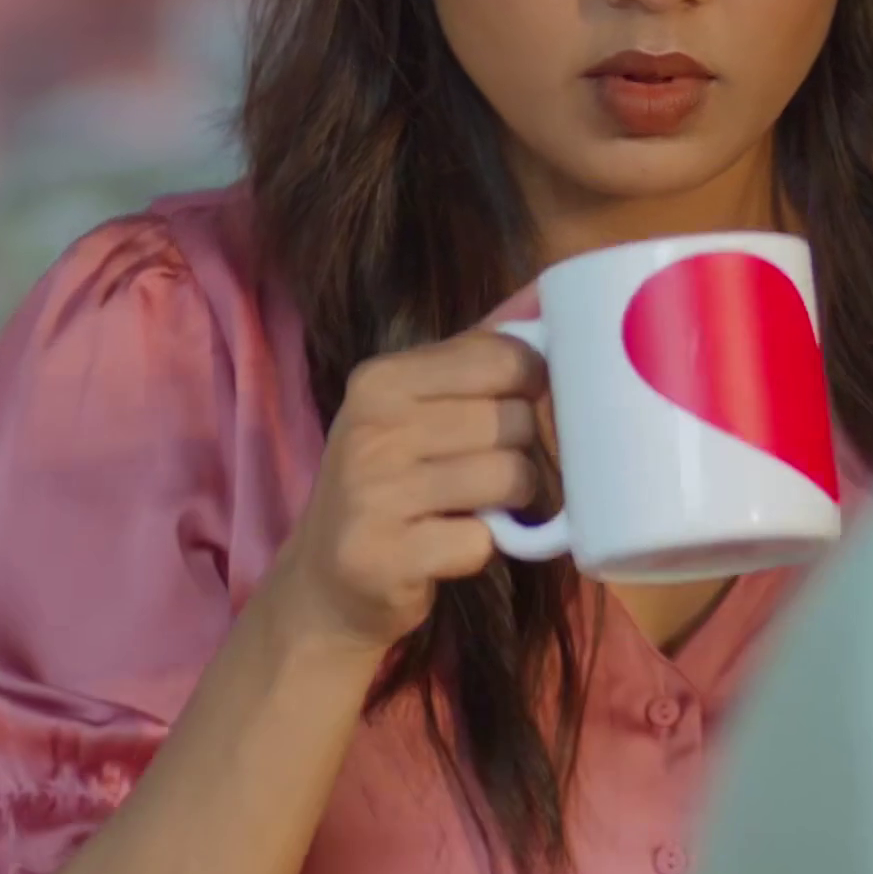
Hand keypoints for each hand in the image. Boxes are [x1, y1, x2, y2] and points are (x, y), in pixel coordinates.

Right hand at [267, 326, 550, 658]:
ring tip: (477, 506)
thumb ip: (479, 351)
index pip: (504, 357)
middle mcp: (371, 429)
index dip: (532, 385)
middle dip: (521, 451)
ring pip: (510, 477)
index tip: (516, 406)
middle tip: (487, 471)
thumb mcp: (418, 405)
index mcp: (381, 379)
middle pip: (515, 420)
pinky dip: (483, 548)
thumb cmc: (389, 481)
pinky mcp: (387, 557)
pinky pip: (484, 539)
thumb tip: (547, 291)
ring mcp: (374, 494)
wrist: (325, 582)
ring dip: (511, 501)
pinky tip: (449, 546)